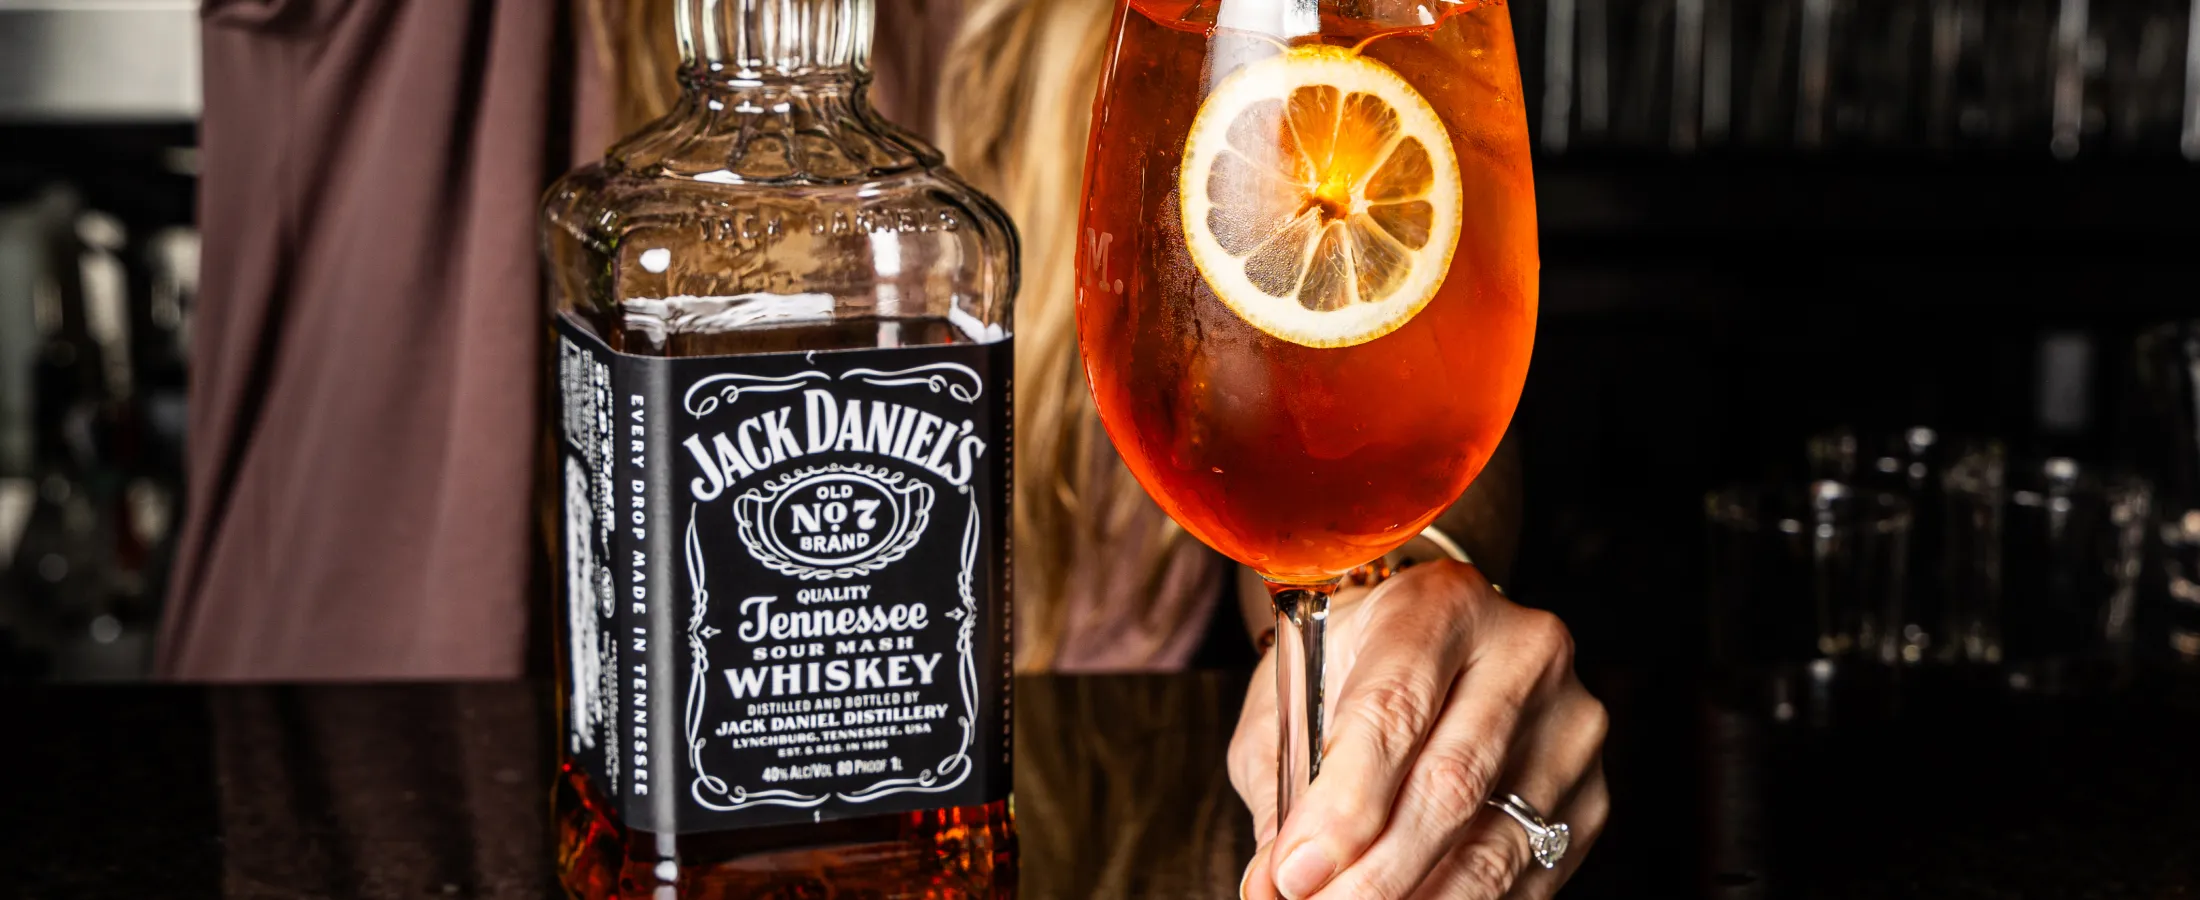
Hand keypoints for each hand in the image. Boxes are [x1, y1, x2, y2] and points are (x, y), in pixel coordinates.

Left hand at [1230, 560, 1608, 899]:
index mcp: (1441, 605)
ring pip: (1495, 847)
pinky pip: (1526, 877)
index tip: (1294, 873)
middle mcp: (1523, 654)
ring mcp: (1570, 727)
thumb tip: (1274, 883)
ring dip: (1416, 898)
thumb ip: (1283, 780)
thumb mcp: (1293, 688)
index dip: (1343, 807)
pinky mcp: (1590, 794)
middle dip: (1374, 869)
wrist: (1435, 637)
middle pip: (1451, 784)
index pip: (1394, 712)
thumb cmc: (1352, 662)